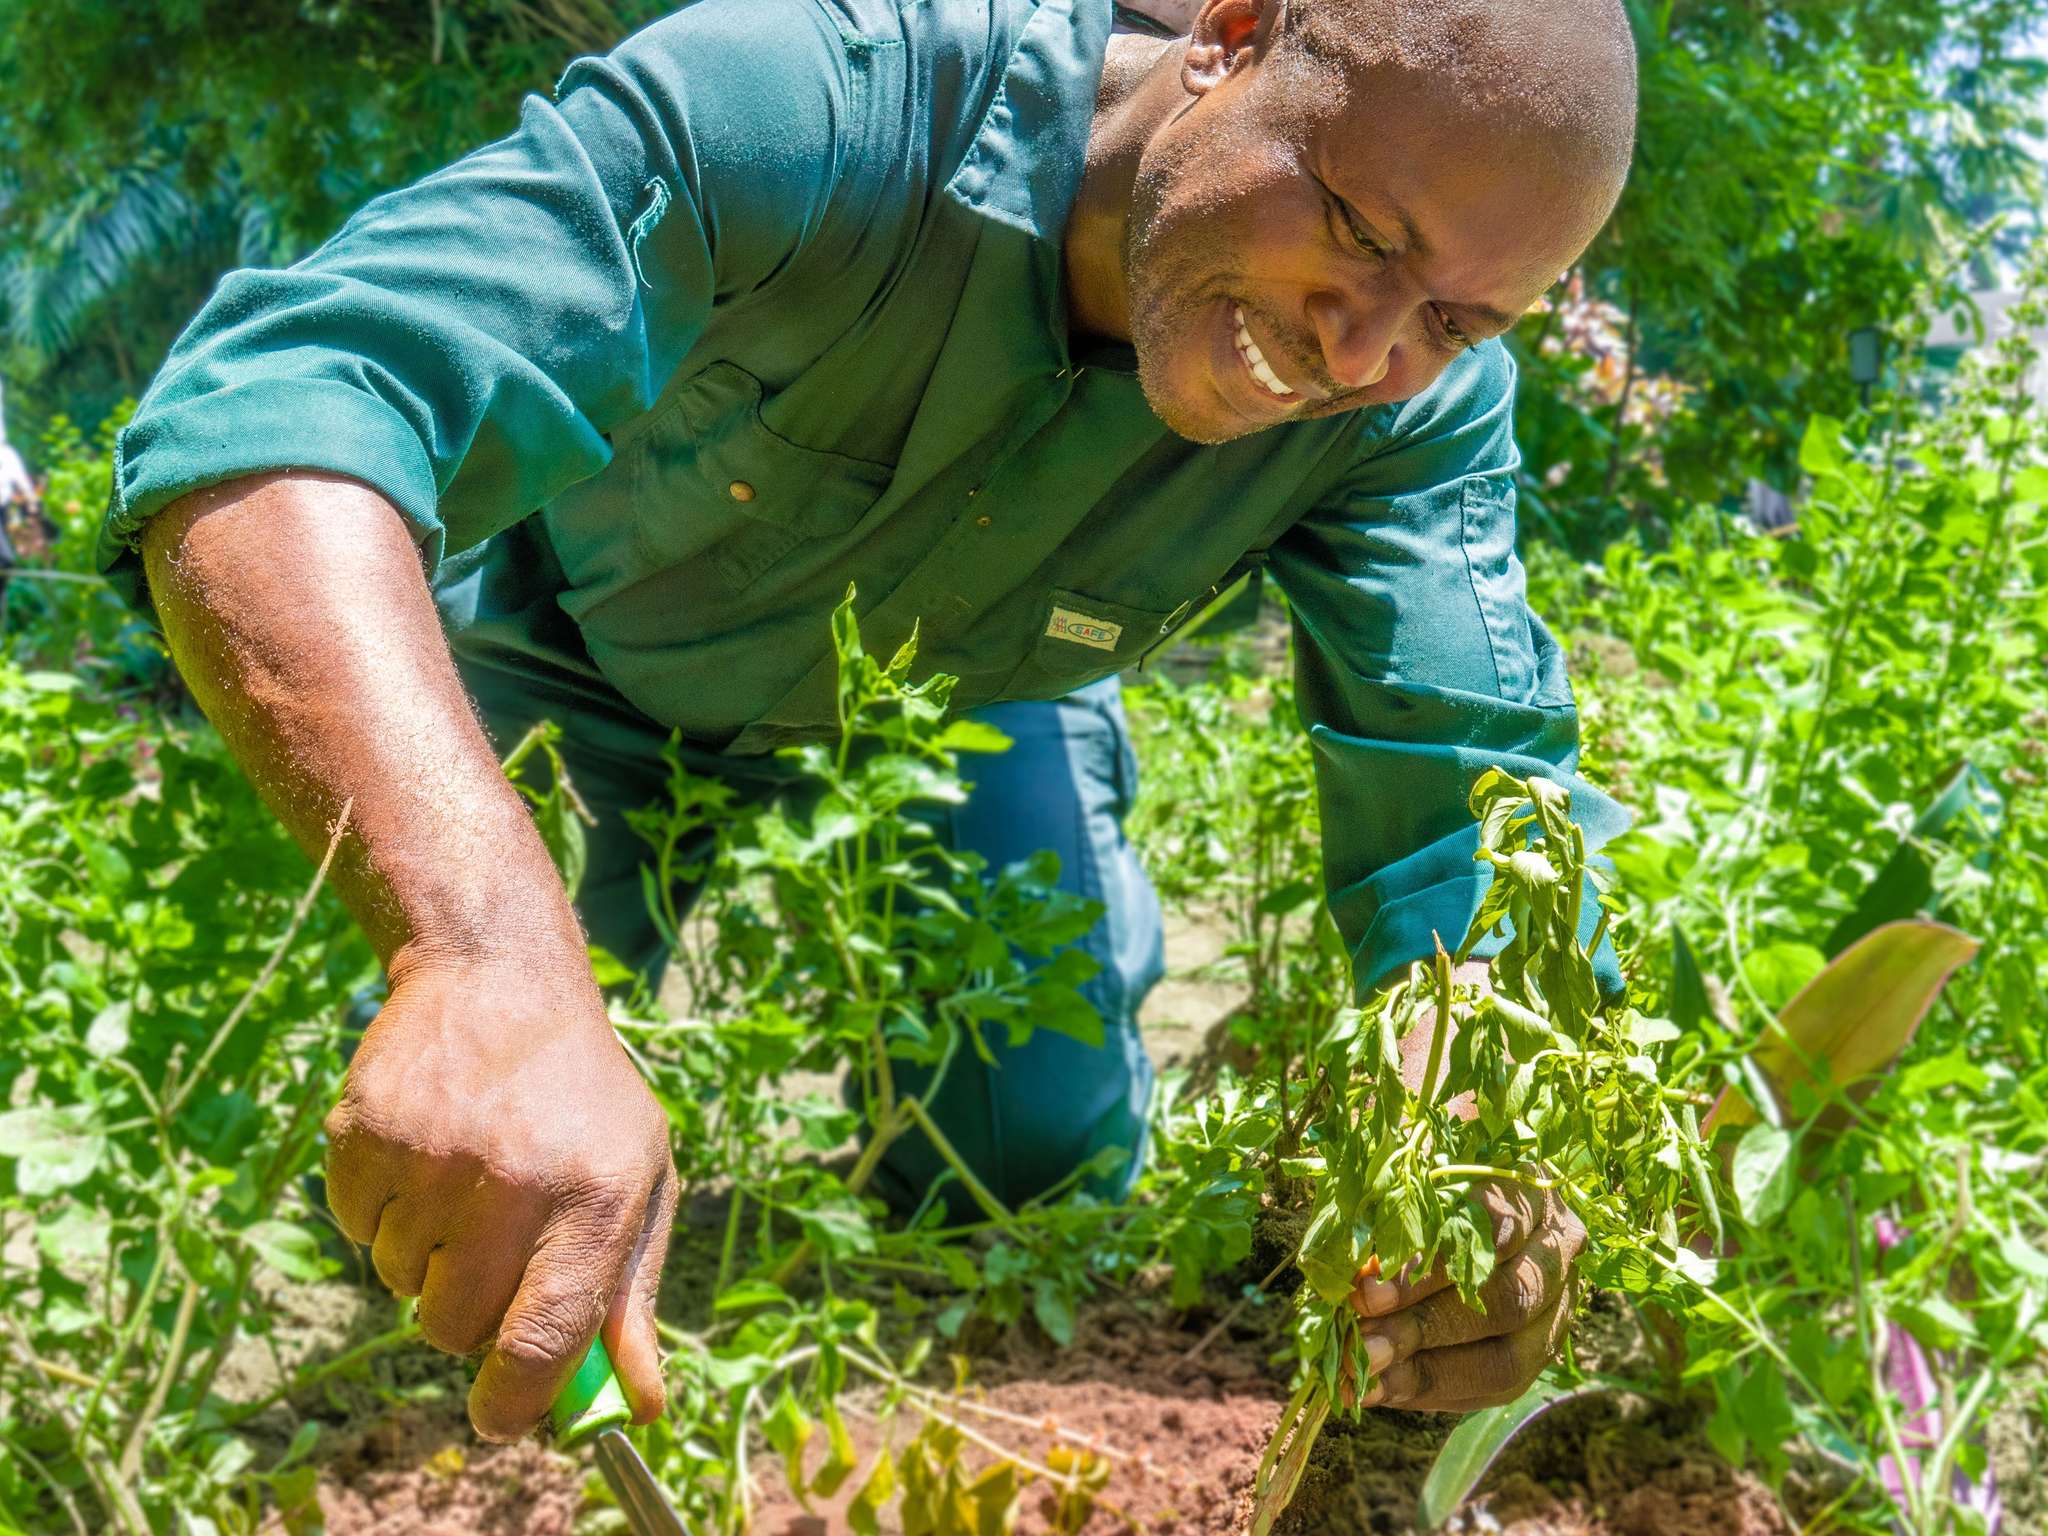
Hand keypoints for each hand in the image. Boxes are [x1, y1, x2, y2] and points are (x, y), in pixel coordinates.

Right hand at [323, 949, 678, 1441]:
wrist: (502, 980)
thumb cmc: (582, 1100)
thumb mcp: (638, 1180)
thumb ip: (631, 1299)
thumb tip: (641, 1406)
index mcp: (598, 1195)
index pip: (545, 1341)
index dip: (515, 1403)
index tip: (501, 1417)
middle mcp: (517, 1178)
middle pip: (458, 1326)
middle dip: (467, 1315)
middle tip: (490, 1253)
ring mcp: (436, 1154)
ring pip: (401, 1284)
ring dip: (425, 1257)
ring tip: (464, 1182)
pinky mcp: (367, 1133)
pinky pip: (356, 1232)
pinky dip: (381, 1213)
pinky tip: (422, 1155)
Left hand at [1344, 1181, 1581, 1411]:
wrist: (1470, 1224)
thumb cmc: (1431, 1193)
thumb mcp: (1413, 1191)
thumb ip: (1393, 1225)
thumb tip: (1360, 1284)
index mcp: (1534, 1195)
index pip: (1492, 1230)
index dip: (1429, 1265)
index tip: (1369, 1289)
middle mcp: (1561, 1252)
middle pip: (1506, 1300)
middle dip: (1426, 1325)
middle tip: (1364, 1343)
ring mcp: (1560, 1310)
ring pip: (1507, 1356)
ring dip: (1427, 1371)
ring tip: (1367, 1374)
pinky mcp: (1541, 1354)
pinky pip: (1495, 1387)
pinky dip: (1432, 1390)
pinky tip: (1381, 1390)